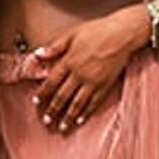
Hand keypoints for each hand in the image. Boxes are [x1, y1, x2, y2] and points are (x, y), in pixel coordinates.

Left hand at [32, 7, 145, 132]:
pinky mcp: (105, 85)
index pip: (51, 81)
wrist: (122, 34)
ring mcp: (93, 82)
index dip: (43, 93)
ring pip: (77, 103)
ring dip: (68, 117)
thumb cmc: (98, 30)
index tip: (36, 102)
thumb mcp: (72, 34)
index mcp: (69, 61)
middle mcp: (79, 74)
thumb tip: (38, 54)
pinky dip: (86, 113)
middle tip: (46, 121)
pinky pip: (93, 103)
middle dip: (53, 110)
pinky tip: (80, 120)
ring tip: (62, 127)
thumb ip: (54, 47)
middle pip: (62, 96)